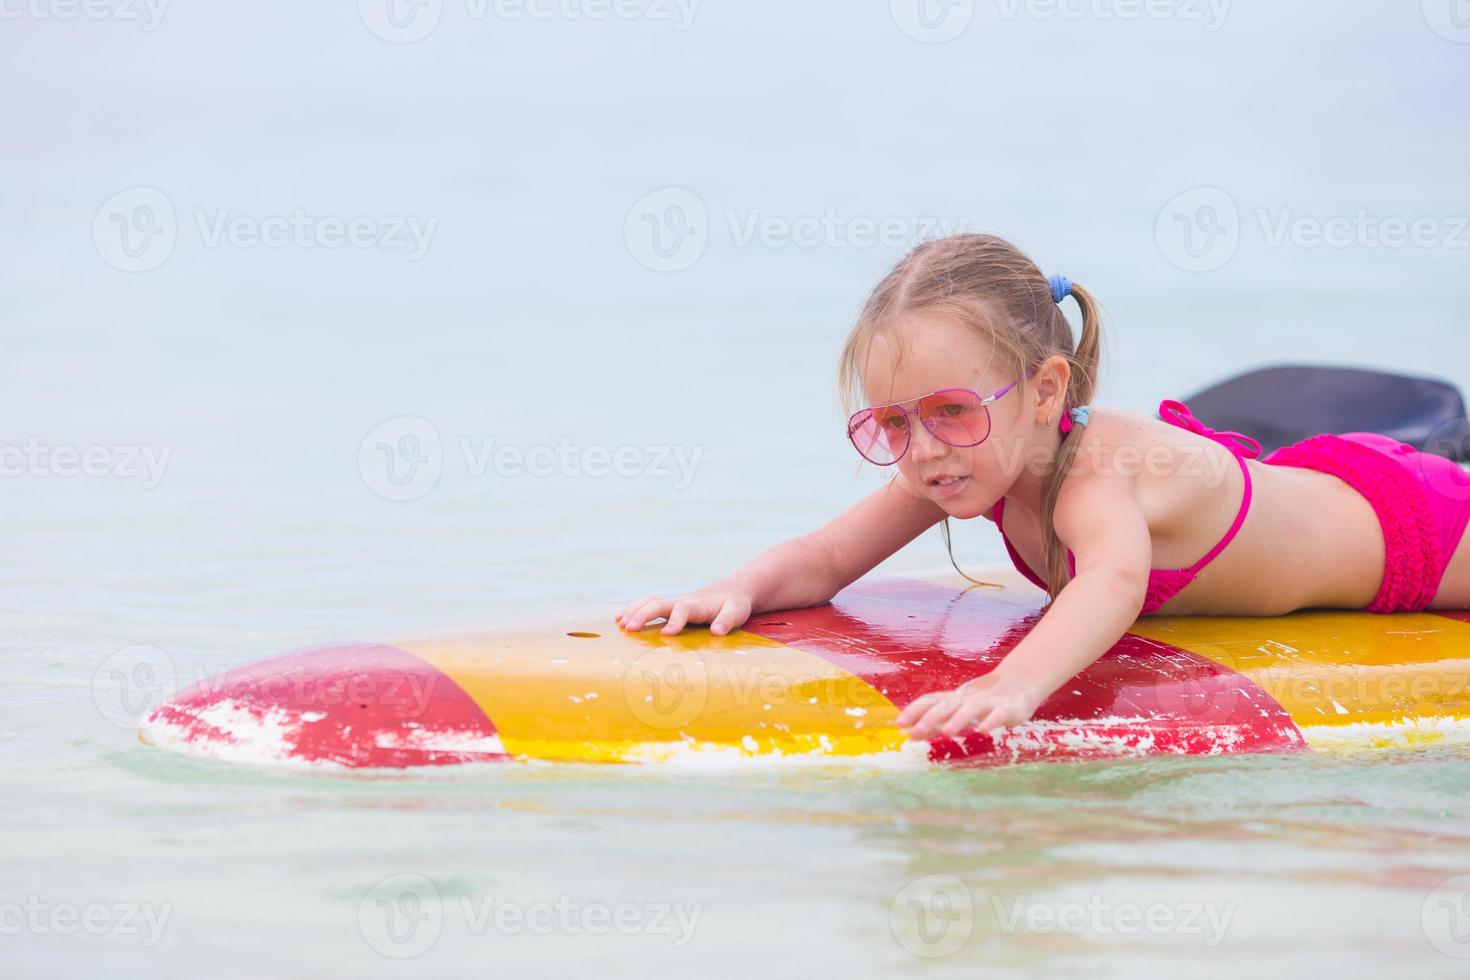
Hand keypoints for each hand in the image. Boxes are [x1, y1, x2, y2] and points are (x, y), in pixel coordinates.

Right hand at [615, 588, 754, 635]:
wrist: (730, 591)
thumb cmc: (734, 605)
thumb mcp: (737, 612)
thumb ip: (727, 621)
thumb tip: (717, 631)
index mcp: (698, 604)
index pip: (683, 610)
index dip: (675, 621)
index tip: (666, 634)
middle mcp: (682, 601)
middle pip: (658, 603)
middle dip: (643, 615)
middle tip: (629, 628)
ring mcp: (673, 602)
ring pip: (649, 601)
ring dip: (634, 610)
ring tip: (620, 623)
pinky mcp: (669, 606)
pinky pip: (647, 604)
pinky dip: (633, 609)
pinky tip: (620, 618)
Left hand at [896, 671, 1042, 739]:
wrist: (1019, 682)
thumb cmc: (983, 699)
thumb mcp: (959, 709)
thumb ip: (936, 722)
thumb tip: (910, 734)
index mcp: (955, 698)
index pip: (930, 701)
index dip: (914, 711)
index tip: (898, 724)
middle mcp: (968, 698)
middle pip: (947, 705)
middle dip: (930, 718)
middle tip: (914, 732)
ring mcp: (987, 701)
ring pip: (970, 708)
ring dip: (958, 719)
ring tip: (946, 732)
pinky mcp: (1007, 708)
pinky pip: (997, 715)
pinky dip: (989, 721)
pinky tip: (982, 731)